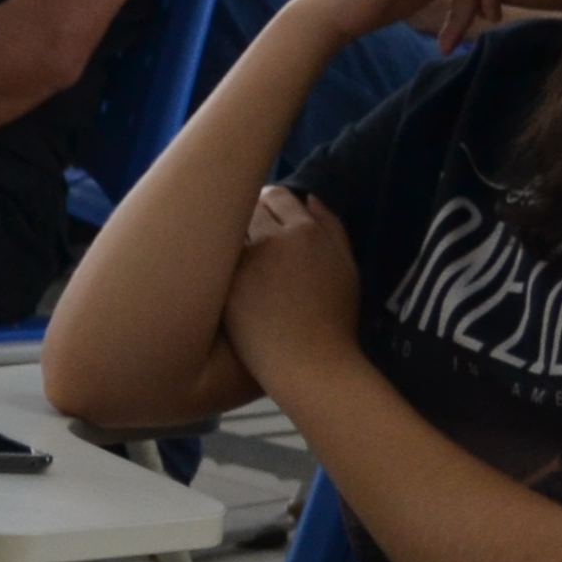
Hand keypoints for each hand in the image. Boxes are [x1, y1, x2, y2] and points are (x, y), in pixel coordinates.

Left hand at [222, 185, 363, 385]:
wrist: (309, 366)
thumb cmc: (334, 320)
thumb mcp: (347, 267)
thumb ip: (331, 227)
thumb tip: (310, 197)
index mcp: (306, 232)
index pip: (277, 195)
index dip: (270, 206)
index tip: (267, 219)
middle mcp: (271, 241)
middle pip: (247, 208)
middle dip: (247, 217)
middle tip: (249, 239)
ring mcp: (244, 263)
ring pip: (227, 231)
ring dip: (230, 237)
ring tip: (238, 259)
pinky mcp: (224, 286)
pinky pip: (213, 259)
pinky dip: (216, 262)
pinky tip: (220, 277)